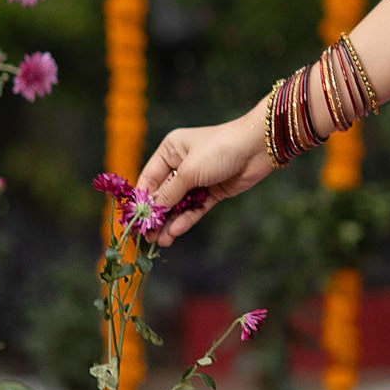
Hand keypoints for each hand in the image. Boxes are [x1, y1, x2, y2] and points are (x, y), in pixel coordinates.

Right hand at [132, 98, 284, 246]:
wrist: (257, 148)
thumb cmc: (219, 149)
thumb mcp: (189, 171)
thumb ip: (169, 193)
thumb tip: (151, 210)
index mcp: (170, 150)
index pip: (149, 179)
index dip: (141, 201)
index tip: (133, 222)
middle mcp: (181, 164)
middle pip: (163, 194)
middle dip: (155, 216)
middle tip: (146, 238)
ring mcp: (198, 179)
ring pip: (179, 204)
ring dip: (169, 222)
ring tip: (160, 241)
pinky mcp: (212, 191)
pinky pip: (195, 208)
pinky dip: (186, 219)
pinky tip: (176, 231)